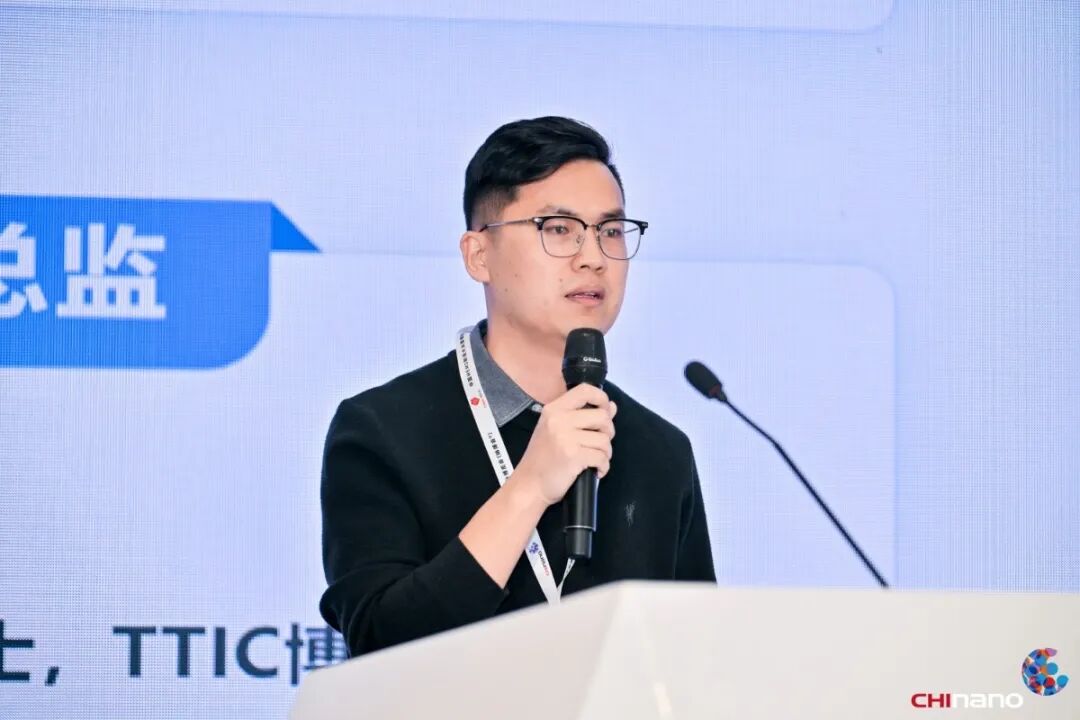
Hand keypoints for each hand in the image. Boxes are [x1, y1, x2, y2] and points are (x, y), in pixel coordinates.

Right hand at [511, 384, 616, 506]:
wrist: (529, 485)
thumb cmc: (543, 458)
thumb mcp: (557, 430)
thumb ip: (583, 416)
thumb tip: (612, 407)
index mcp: (554, 409)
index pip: (585, 390)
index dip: (602, 398)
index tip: (605, 411)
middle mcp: (559, 419)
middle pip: (602, 416)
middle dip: (608, 432)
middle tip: (599, 444)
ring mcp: (566, 437)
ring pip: (604, 439)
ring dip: (605, 453)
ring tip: (595, 460)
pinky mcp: (573, 456)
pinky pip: (602, 457)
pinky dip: (603, 466)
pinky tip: (595, 471)